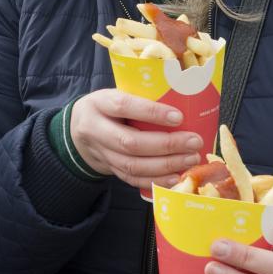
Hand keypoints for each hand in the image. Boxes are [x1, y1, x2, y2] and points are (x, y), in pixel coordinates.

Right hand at [68, 89, 202, 188]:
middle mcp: (95, 129)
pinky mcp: (109, 169)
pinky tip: (175, 176)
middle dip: (166, 145)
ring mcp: (101, 153)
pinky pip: (132, 179)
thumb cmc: (107, 107)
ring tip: (190, 159)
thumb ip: (139, 98)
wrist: (78, 129)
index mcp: (99, 104)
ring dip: (166, 165)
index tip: (179, 117)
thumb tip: (183, 98)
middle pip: (130, 142)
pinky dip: (156, 180)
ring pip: (133, 165)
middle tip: (193, 142)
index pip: (123, 106)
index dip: (151, 112)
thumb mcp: (115, 94)